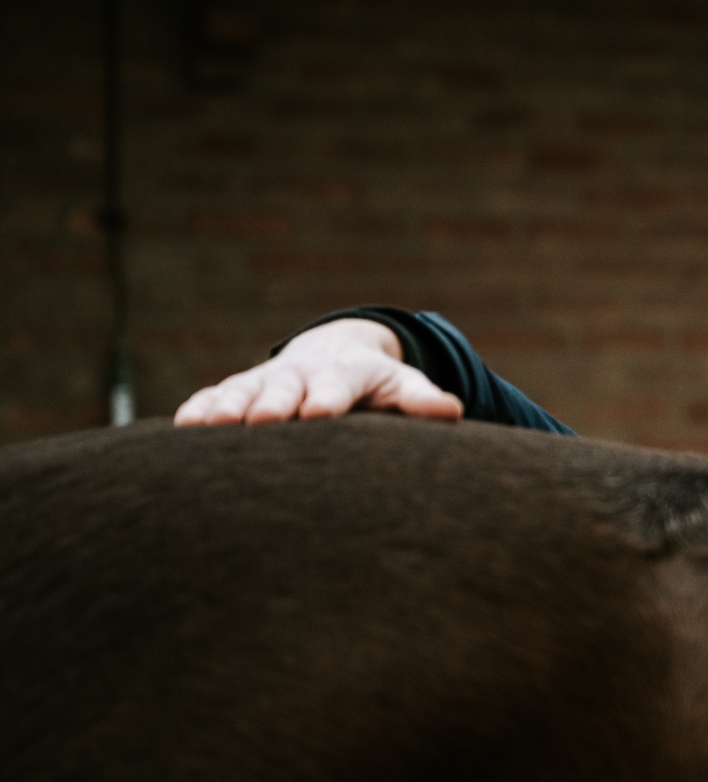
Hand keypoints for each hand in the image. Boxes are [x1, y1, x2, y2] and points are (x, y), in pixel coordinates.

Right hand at [173, 319, 462, 425]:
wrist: (336, 353)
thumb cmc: (375, 384)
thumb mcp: (400, 387)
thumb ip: (420, 401)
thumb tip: (452, 411)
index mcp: (344, 373)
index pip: (337, 385)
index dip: (328, 399)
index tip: (320, 415)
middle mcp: (301, 374)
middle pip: (284, 386)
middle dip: (271, 403)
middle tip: (260, 421)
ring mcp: (266, 380)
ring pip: (242, 390)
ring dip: (225, 407)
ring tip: (207, 427)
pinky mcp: (239, 391)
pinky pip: (214, 396)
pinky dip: (199, 409)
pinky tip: (181, 427)